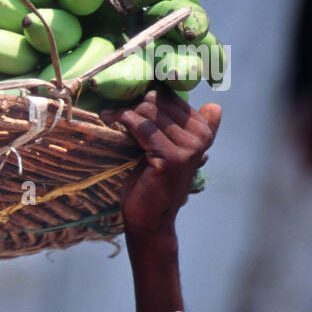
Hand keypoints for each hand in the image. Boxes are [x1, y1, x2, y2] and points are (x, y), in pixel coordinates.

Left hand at [104, 87, 221, 236]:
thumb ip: (173, 125)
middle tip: (114, 107)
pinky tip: (108, 118)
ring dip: (125, 110)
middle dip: (134, 102)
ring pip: (150, 112)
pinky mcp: (171, 157)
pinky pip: (142, 126)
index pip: (173, 97)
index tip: (127, 94)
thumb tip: (176, 96)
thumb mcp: (165, 148)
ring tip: (109, 114)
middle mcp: (201, 137)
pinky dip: (122, 118)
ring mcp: (189, 147)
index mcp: (204, 131)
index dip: (148, 94)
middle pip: (161, 102)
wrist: (149, 217)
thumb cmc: (151, 181)